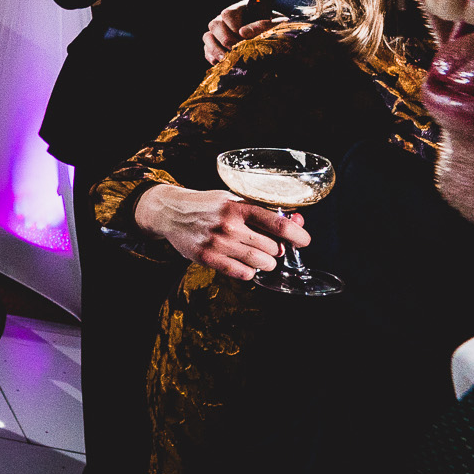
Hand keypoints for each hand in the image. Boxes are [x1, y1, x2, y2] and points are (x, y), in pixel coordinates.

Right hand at [130, 184, 304, 280]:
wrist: (169, 212)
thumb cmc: (207, 205)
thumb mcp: (231, 199)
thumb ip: (261, 211)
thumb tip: (297, 221)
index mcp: (238, 206)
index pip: (279, 224)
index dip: (298, 235)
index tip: (304, 241)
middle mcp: (229, 225)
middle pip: (274, 248)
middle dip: (276, 250)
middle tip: (268, 246)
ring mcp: (218, 243)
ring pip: (262, 264)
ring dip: (266, 263)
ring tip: (257, 255)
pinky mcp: (208, 258)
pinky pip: (244, 274)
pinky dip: (249, 271)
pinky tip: (242, 262)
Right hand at [203, 1, 281, 62]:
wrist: (281, 46)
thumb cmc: (279, 32)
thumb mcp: (277, 26)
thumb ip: (263, 26)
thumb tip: (243, 32)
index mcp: (241, 10)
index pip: (228, 13)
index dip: (232, 26)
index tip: (243, 38)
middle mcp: (227, 20)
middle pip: (214, 24)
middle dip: (224, 39)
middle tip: (235, 50)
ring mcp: (220, 33)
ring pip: (207, 37)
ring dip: (216, 49)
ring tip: (227, 59)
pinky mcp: (217, 46)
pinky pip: (207, 50)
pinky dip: (212, 57)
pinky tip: (222, 63)